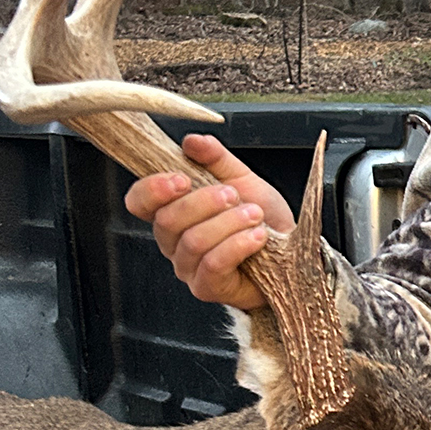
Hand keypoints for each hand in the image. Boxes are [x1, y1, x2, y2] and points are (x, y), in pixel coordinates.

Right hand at [120, 134, 292, 311]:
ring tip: (254, 215)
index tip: (182, 179)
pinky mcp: (207, 288)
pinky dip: (238, 245)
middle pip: (166, 220)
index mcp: (173, 211)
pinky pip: (213, 264)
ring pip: (192, 242)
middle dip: (204, 202)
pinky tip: (257, 236)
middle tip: (233, 195)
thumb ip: (216, 158)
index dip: (152, 189)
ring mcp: (187, 268)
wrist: (291, 251)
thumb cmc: (260, 218)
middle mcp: (173, 242)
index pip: (139, 201)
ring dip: (228, 222)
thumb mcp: (241, 178)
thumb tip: (192, 141)